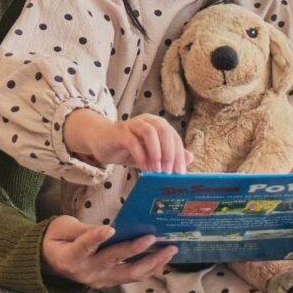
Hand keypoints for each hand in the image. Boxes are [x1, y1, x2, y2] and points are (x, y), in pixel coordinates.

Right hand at [42, 216, 178, 290]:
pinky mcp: (108, 282)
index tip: (110, 229)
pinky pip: (131, 277)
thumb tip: (109, 229)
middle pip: (114, 261)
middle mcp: (86, 273)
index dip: (96, 238)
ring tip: (170, 250)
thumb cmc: (55, 239)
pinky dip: (148, 267)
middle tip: (154, 237)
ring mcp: (99, 281)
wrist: (50, 263)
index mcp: (69, 258)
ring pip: (129, 274)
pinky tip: (163, 258)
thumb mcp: (62, 227)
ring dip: (152, 262)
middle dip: (136, 249)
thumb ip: (83, 230)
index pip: (83, 246)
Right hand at [65, 110, 190, 174]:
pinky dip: (140, 155)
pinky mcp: (119, 132)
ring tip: (156, 170)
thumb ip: (169, 155)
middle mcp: (147, 120)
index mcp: (157, 124)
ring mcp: (132, 124)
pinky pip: (132, 141)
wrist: (102, 142)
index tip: (180, 172)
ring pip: (150, 132)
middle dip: (169, 153)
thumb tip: (190, 157)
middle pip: (164, 131)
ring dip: (156, 153)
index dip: (179, 154)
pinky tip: (143, 168)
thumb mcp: (151, 154)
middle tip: (168, 172)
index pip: (174, 136)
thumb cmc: (129, 148)